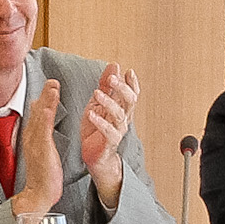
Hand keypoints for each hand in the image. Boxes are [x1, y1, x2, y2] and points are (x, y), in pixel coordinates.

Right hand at [10, 78, 66, 215]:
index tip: (49, 86)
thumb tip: (45, 132)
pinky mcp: (41, 149)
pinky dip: (45, 116)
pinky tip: (48, 105)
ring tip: (52, 85)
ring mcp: (35, 143)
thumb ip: (43, 141)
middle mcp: (32, 139)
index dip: (43, 100)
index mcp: (33, 139)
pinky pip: (43, 130)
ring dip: (46, 100)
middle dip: (45, 95)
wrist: (39, 194)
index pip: (37, 116)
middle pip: (38, 113)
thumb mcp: (43, 154)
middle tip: (51, 80)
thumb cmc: (43, 177)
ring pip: (40, 117)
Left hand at [79, 63, 137, 208]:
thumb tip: (114, 66)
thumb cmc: (96, 131)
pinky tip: (92, 114)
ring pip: (119, 115)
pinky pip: (108, 132)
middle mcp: (123, 119)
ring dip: (109, 102)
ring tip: (97, 93)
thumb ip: (106, 86)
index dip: (132, 83)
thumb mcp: (98, 104)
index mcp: (121, 109)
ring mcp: (118, 131)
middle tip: (112, 78)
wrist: (95, 157)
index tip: (128, 71)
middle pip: (129, 101)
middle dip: (122, 88)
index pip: (132, 93)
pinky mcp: (109, 142)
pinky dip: (100, 122)